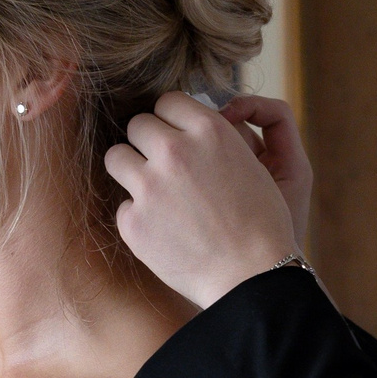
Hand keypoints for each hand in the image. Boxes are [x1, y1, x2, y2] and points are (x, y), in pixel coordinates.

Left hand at [105, 92, 300, 307]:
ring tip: (155, 193)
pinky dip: (140, 217)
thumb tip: (177, 125)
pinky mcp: (134, 222)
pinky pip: (123, 205)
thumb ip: (211, 138)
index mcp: (209, 130)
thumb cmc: (260, 222)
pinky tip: (166, 231)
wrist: (253, 276)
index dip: (171, 120)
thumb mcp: (250, 162)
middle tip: (166, 168)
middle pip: (137, 125)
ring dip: (131, 170)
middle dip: (148, 143)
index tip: (177, 137)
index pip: (167, 101)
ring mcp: (150, 187)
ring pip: (116, 157)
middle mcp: (175, 152)